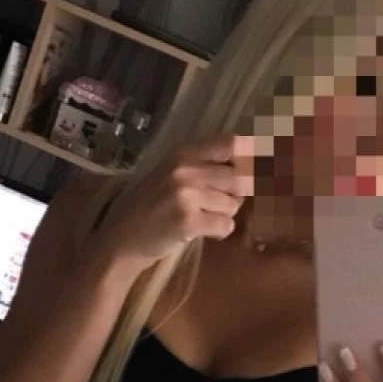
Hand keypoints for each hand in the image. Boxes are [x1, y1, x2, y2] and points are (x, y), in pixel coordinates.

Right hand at [93, 135, 252, 271]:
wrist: (121, 238)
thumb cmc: (148, 206)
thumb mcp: (171, 174)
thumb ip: (203, 165)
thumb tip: (251, 162)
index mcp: (183, 153)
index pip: (232, 143)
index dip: (253, 154)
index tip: (260, 167)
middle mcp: (186, 169)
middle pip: (240, 177)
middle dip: (238, 195)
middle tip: (222, 204)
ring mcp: (186, 194)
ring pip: (233, 205)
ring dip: (224, 216)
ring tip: (202, 218)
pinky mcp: (187, 221)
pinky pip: (225, 225)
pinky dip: (219, 232)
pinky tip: (202, 232)